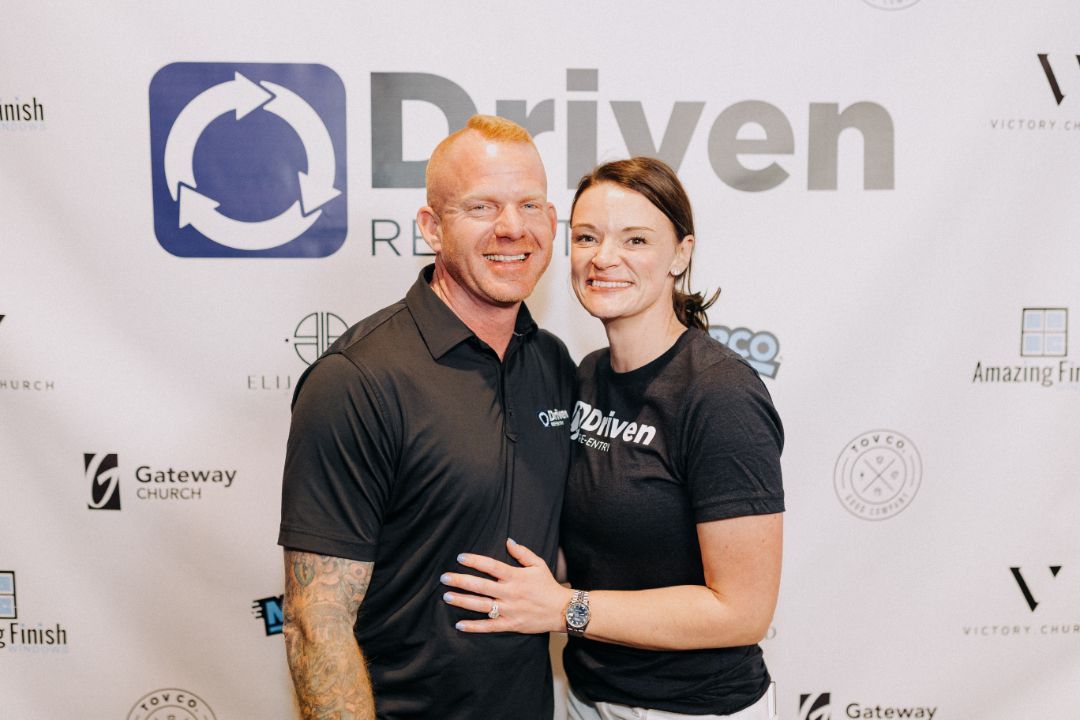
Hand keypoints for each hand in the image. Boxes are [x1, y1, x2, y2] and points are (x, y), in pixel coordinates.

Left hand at [441, 538, 572, 634]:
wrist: (562, 610)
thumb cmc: (548, 585)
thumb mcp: (538, 565)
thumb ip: (522, 553)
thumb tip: (508, 541)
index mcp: (515, 576)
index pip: (491, 566)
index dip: (475, 561)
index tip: (459, 557)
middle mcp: (510, 593)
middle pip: (481, 586)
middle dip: (461, 581)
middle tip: (444, 577)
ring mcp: (509, 610)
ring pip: (481, 606)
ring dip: (462, 601)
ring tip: (446, 597)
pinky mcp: (511, 625)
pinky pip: (489, 626)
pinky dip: (474, 626)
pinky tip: (459, 624)